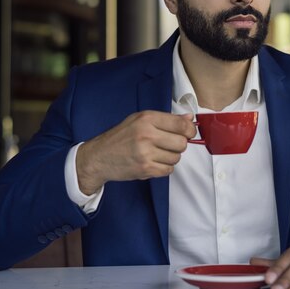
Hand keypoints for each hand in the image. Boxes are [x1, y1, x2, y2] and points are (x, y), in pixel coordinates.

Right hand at [76, 111, 196, 193]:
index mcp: (147, 118)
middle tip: (168, 144)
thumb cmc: (120, 137)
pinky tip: (153, 162)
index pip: (181, 124)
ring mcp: (145, 153)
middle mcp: (146, 134)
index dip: (190, 130)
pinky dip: (164, 168)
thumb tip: (190, 118)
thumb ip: (166, 119)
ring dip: (170, 157)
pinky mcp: (145, 168)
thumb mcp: (140, 120)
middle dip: (179, 145)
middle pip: (182, 143)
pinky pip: (168, 170)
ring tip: (156, 153)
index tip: (189, 132)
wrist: (99, 157)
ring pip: (176, 158)